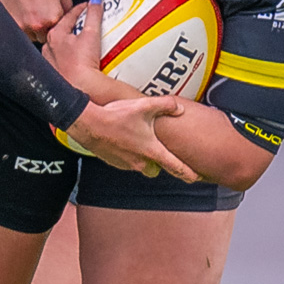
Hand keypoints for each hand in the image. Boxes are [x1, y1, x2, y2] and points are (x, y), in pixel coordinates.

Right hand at [0, 0, 71, 38]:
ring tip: (32, 11)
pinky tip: (23, 10)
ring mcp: (20, 25)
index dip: (61, 25)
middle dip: (47, 29)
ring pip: (32, 36)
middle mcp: (36, 24)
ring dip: (34, 28)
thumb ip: (67, 7)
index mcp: (52, 17)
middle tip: (45, 15)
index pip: (62, 32)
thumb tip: (70, 16)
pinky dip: (22, 24)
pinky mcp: (8, 22)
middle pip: (47, 38)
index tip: (59, 20)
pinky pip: (19, 30)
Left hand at [45, 0, 103, 89]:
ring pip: (62, 46)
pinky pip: (64, 60)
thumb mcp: (90, 34)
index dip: (81, 9)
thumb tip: (96, 1)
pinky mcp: (56, 74)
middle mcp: (49, 48)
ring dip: (72, 42)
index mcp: (55, 35)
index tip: (88, 6)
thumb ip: (93, 15)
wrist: (79, 89)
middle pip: (63, 30)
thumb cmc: (80, 64)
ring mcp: (51, 62)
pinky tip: (80, 60)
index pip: (69, 15)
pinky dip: (71, 56)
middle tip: (86, 22)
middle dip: (74, 25)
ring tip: (84, 41)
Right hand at [68, 96, 197, 182]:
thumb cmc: (116, 116)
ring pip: (139, 166)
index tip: (194, 178)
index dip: (187, 173)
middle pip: (156, 170)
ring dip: (140, 157)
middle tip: (155, 149)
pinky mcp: (113, 162)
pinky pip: (126, 162)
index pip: (175, 166)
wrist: (89, 123)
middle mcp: (140, 161)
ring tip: (135, 139)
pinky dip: (127, 154)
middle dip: (157, 163)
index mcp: (151, 150)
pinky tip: (122, 140)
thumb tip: (180, 108)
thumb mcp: (145, 106)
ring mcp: (125, 164)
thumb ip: (166, 105)